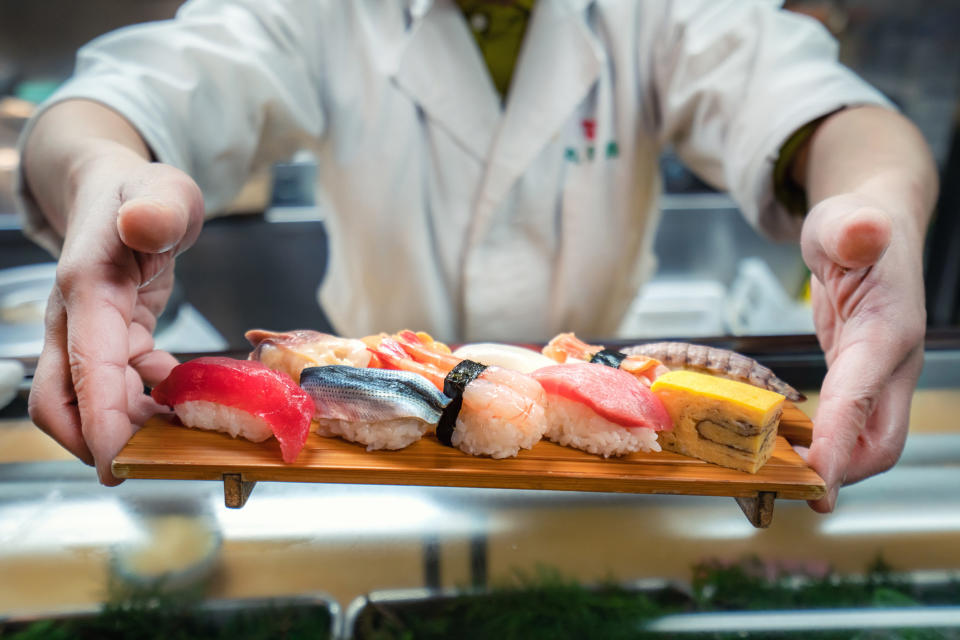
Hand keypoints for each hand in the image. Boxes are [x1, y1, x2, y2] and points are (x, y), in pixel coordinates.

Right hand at [28, 154, 203, 483]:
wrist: (119, 188)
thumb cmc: (142, 190)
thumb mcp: (165, 188)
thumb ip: (159, 208)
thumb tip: (143, 224)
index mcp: (86, 288)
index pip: (85, 368)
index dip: (99, 422)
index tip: (117, 465)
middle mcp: (76, 318)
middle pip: (62, 402)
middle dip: (97, 443)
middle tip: (149, 469)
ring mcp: (88, 332)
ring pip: (87, 401)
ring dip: (124, 428)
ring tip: (178, 438)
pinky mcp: (110, 339)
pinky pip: (117, 386)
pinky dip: (144, 403)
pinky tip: (182, 403)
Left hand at [799, 193, 924, 511]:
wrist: (870, 228)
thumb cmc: (855, 226)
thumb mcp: (845, 220)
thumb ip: (853, 230)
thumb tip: (863, 231)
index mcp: (889, 332)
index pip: (863, 399)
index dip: (840, 443)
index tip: (817, 481)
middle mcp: (890, 364)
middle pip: (880, 441)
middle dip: (842, 472)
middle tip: (789, 492)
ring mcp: (877, 375)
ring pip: (866, 439)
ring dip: (831, 465)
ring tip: (778, 480)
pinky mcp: (857, 377)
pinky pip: (845, 423)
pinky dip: (821, 443)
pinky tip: (783, 449)